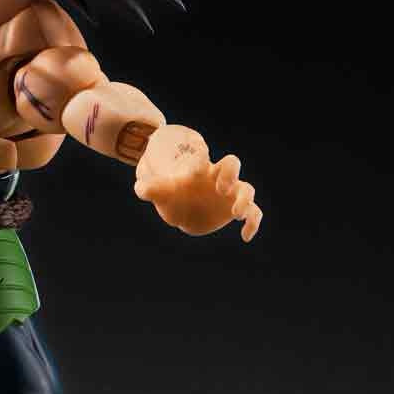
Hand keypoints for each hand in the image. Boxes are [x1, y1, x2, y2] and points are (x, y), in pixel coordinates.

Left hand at [134, 125, 262, 241]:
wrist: (182, 210)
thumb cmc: (171, 195)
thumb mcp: (159, 192)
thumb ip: (149, 188)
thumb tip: (140, 188)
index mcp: (197, 169)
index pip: (201, 157)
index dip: (198, 160)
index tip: (191, 173)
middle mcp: (217, 177)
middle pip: (232, 163)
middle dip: (229, 173)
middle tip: (220, 189)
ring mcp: (229, 193)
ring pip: (247, 188)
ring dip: (245, 199)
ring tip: (236, 214)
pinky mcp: (234, 209)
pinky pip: (254, 212)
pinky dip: (253, 223)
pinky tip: (245, 237)